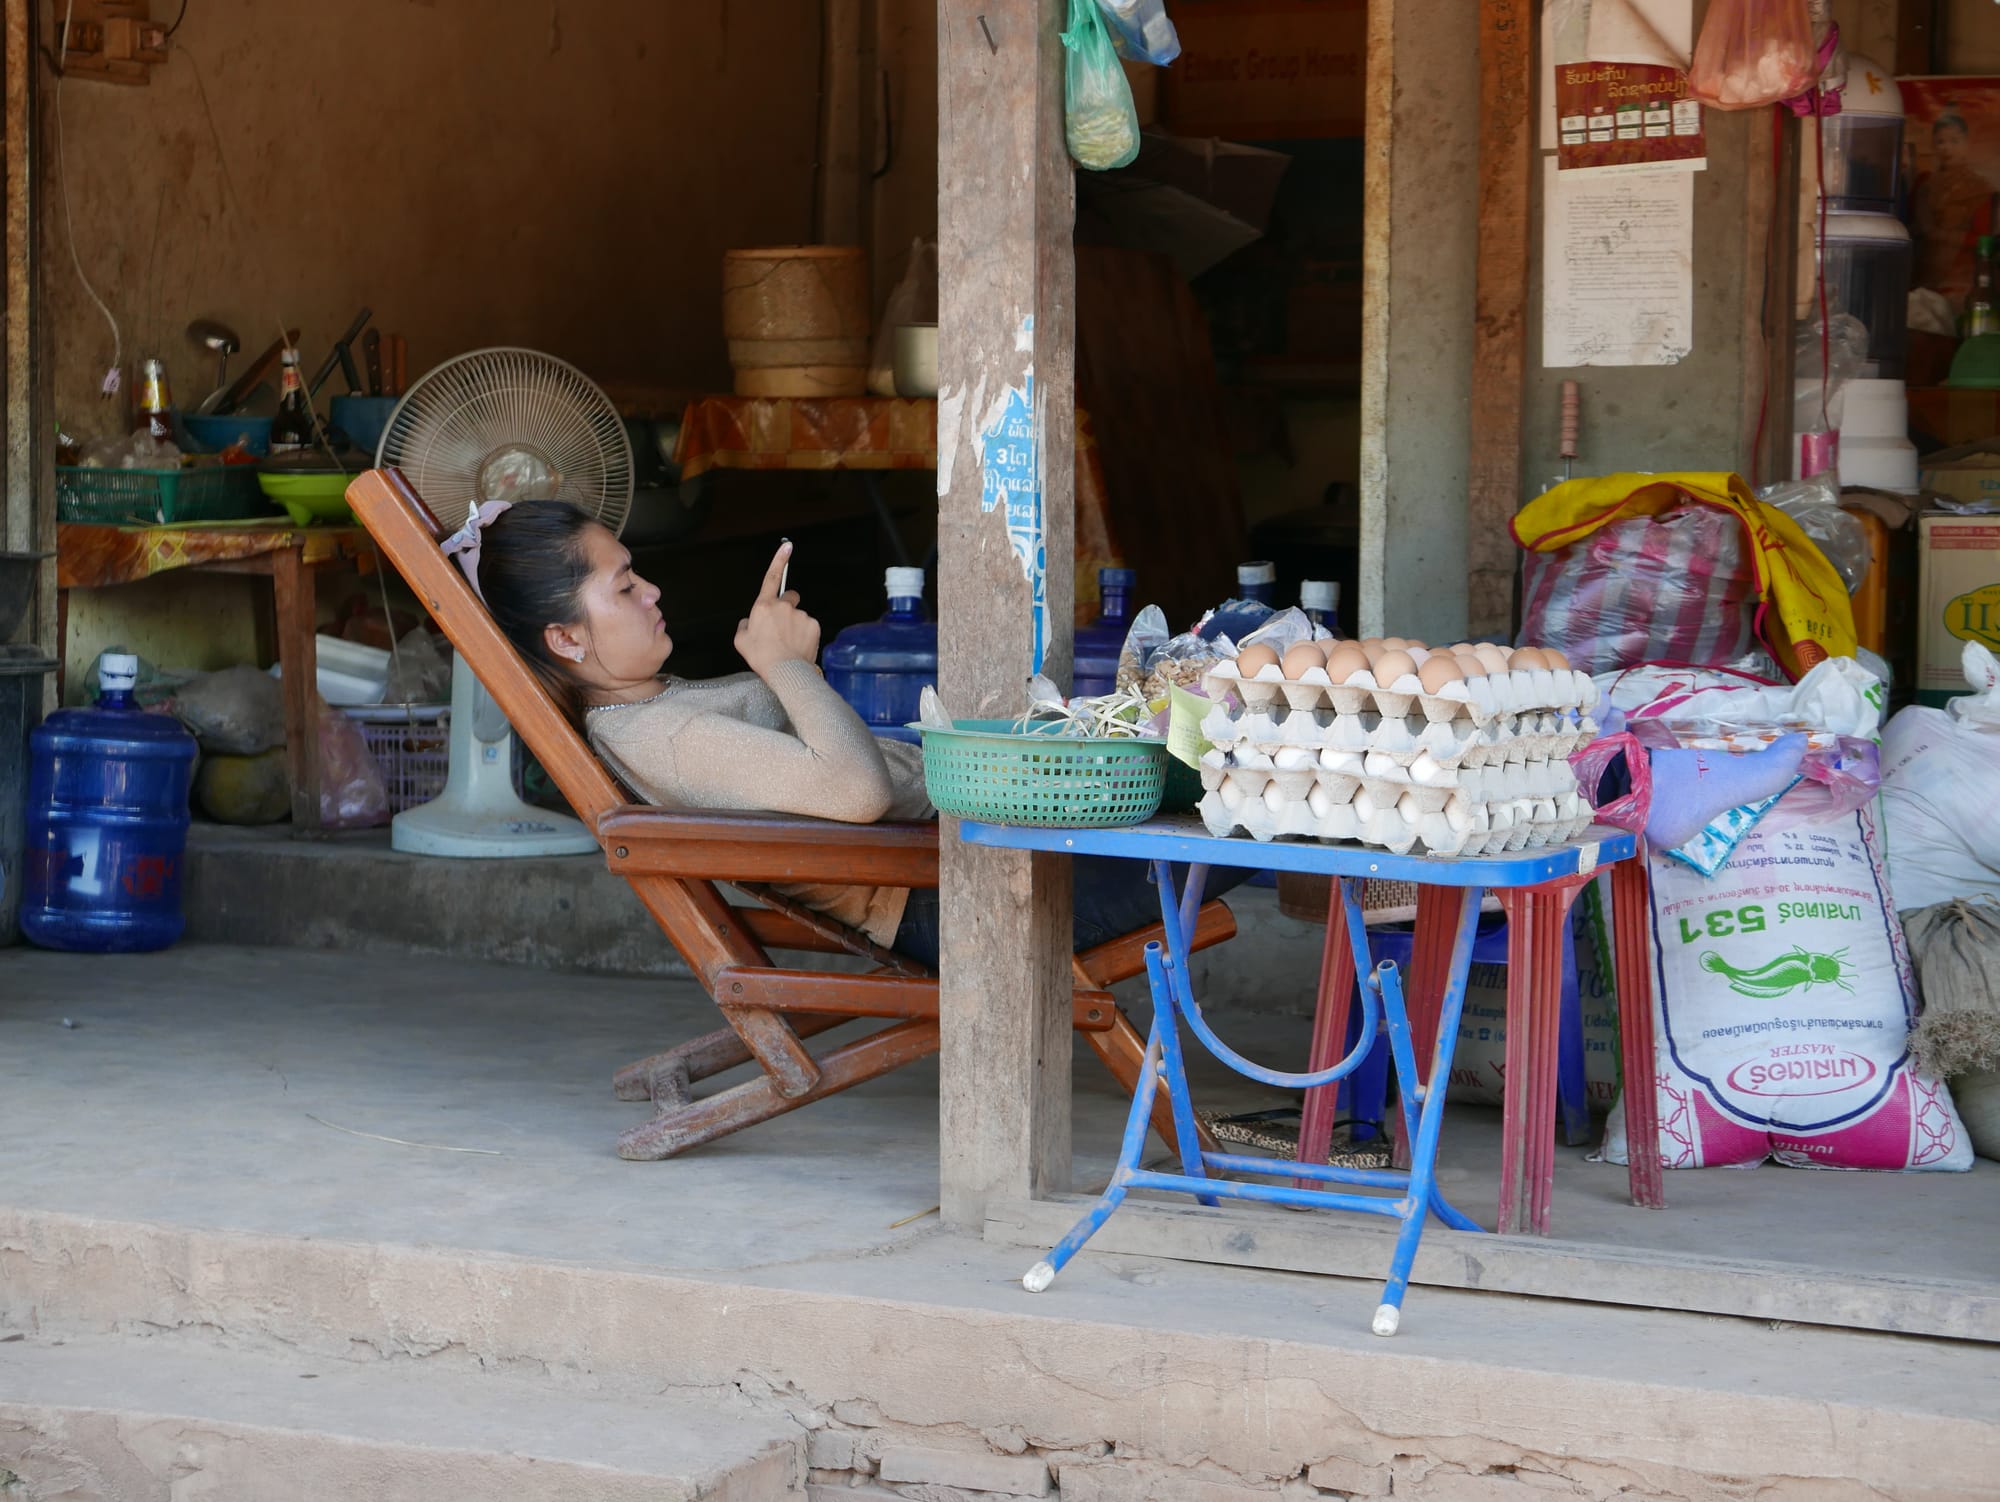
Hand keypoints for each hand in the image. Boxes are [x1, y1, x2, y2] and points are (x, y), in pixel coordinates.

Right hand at [734, 540, 820, 674]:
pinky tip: (798, 645)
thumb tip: (749, 621)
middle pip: (790, 598)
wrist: (785, 671)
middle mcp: (784, 606)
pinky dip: (805, 634)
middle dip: (787, 606)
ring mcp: (801, 614)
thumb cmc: (761, 656)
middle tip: (782, 625)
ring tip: (789, 643)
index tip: (787, 545)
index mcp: (764, 606)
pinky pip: (809, 625)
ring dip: (795, 624)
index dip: (779, 560)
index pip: (771, 578)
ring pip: (799, 615)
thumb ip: (744, 625)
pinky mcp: (814, 625)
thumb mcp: (740, 641)